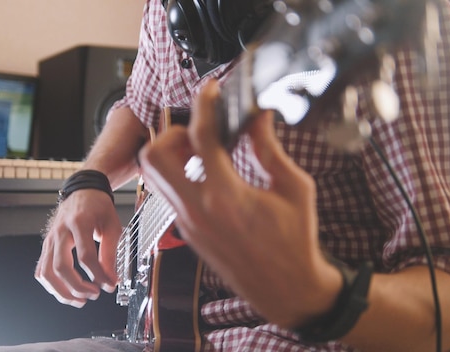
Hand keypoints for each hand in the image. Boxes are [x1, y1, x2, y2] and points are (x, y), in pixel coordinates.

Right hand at [34, 188, 121, 307]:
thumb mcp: (112, 226)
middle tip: (95, 294)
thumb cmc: (98, 207)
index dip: (98, 275)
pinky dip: (52, 286)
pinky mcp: (47, 246)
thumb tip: (111, 280)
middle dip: (78, 287)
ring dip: (62, 292)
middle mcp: (60, 231)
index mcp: (79, 223)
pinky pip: (42, 271)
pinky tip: (67, 291)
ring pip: (47, 273)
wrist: (83, 192)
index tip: (109, 285)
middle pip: (61, 267)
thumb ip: (111, 253)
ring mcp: (50, 239)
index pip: (85, 257)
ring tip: (80, 299)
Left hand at [138, 80, 341, 326]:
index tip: (210, 91)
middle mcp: (198, 210)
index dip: (203, 105)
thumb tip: (258, 116)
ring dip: (169, 154)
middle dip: (171, 132)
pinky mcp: (186, 231)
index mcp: (227, 196)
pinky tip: (204, 172)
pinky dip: (178, 174)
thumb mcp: (293, 188)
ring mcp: (187, 223)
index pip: (201, 138)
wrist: (286, 288)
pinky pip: (167, 193)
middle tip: (197, 130)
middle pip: (155, 156)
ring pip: (154, 176)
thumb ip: (269, 149)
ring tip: (198, 149)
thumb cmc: (295, 242)